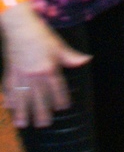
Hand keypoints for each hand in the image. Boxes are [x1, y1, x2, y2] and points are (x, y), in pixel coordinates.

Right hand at [2, 8, 90, 127]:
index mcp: (48, 68)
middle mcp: (33, 74)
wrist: (19, 26)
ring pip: (21, 96)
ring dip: (22, 111)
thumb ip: (71, 57)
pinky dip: (9, 98)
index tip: (63, 108)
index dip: (60, 98)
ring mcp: (20, 74)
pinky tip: (8, 107)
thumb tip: (87, 60)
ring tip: (23, 124)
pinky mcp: (10, 71)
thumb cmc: (41, 35)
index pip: (56, 87)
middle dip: (41, 112)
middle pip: (38, 97)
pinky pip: (9, 88)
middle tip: (44, 124)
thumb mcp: (59, 45)